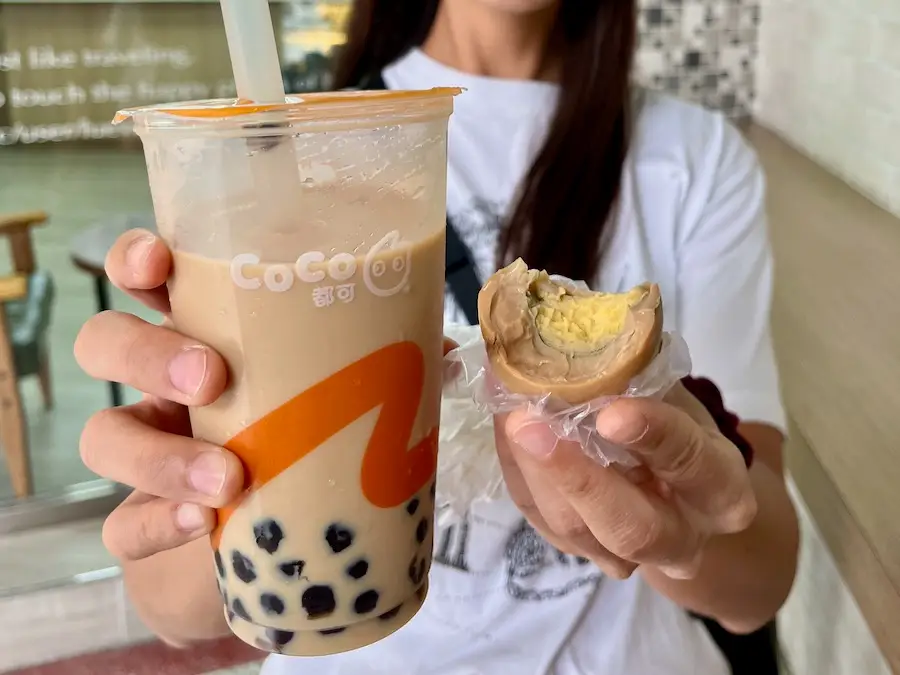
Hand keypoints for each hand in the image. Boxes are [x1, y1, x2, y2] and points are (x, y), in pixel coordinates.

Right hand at [77, 230, 457, 561]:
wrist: (283, 561)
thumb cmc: (307, 456)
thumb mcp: (341, 403)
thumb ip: (381, 369)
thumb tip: (443, 346)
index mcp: (209, 340)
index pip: (147, 281)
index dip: (136, 260)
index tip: (159, 260)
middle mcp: (164, 391)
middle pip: (105, 342)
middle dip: (147, 351)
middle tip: (212, 375)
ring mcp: (148, 460)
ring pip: (102, 435)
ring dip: (160, 454)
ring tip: (228, 476)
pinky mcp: (143, 531)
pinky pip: (123, 526)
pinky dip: (157, 521)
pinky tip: (202, 523)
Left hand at [495, 383, 756, 579]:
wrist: (671, 489)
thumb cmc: (674, 428)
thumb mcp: (675, 399)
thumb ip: (641, 379)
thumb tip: (587, 334)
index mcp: (720, 490)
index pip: (691, 464)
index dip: (653, 435)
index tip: (611, 411)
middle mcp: (680, 539)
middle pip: (630, 528)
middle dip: (575, 476)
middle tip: (529, 424)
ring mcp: (624, 556)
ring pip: (573, 530)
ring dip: (531, 469)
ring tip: (508, 413)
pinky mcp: (576, 550)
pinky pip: (538, 517)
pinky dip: (516, 470)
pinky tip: (504, 427)